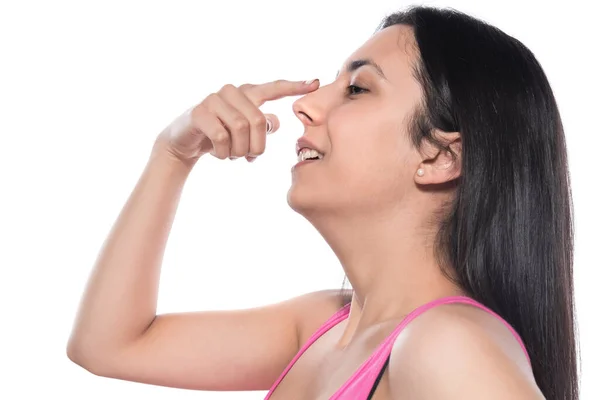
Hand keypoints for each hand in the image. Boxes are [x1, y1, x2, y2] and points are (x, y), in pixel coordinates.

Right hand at [153, 79, 318, 164]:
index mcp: (246, 94)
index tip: (316, 83)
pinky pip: (221, 137)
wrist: (185, 141)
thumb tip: (274, 122)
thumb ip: (261, 125)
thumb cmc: (220, 135)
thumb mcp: (244, 132)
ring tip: (232, 155)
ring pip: (240, 129)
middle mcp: (231, 92)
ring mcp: (213, 99)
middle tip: (249, 158)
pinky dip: (223, 153)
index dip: (294, 87)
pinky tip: (219, 154)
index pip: (273, 88)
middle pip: (257, 121)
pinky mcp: (199, 112)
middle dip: (256, 146)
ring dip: (239, 151)